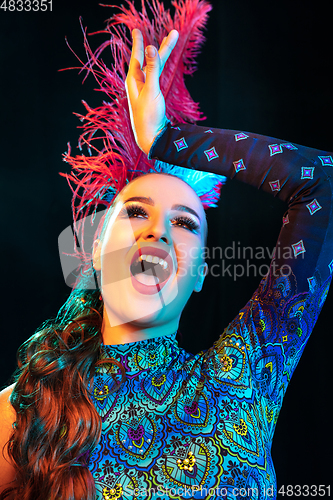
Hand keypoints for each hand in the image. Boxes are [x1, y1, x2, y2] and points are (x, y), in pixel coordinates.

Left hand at [125, 28, 178, 154]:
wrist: (150, 137)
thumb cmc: (148, 115)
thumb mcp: (151, 90)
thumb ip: (152, 68)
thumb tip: (150, 47)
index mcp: (133, 80)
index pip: (137, 55)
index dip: (139, 42)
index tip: (137, 30)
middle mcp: (138, 82)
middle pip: (149, 59)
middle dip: (159, 45)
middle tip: (169, 33)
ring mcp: (145, 89)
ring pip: (155, 66)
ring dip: (163, 54)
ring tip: (172, 41)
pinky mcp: (152, 96)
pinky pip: (157, 76)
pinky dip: (161, 67)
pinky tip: (161, 63)